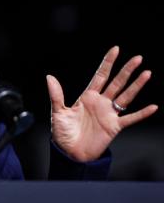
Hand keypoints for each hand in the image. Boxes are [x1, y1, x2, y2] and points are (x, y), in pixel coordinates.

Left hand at [46, 46, 157, 161]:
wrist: (69, 153)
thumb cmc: (62, 133)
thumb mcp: (57, 112)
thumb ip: (56, 95)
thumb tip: (49, 77)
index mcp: (87, 97)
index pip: (100, 76)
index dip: (108, 63)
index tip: (116, 49)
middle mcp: (100, 103)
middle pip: (117, 83)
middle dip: (126, 70)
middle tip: (138, 58)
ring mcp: (109, 114)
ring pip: (126, 96)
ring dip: (136, 86)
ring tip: (146, 73)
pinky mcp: (114, 127)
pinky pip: (130, 118)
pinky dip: (142, 113)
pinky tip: (153, 107)